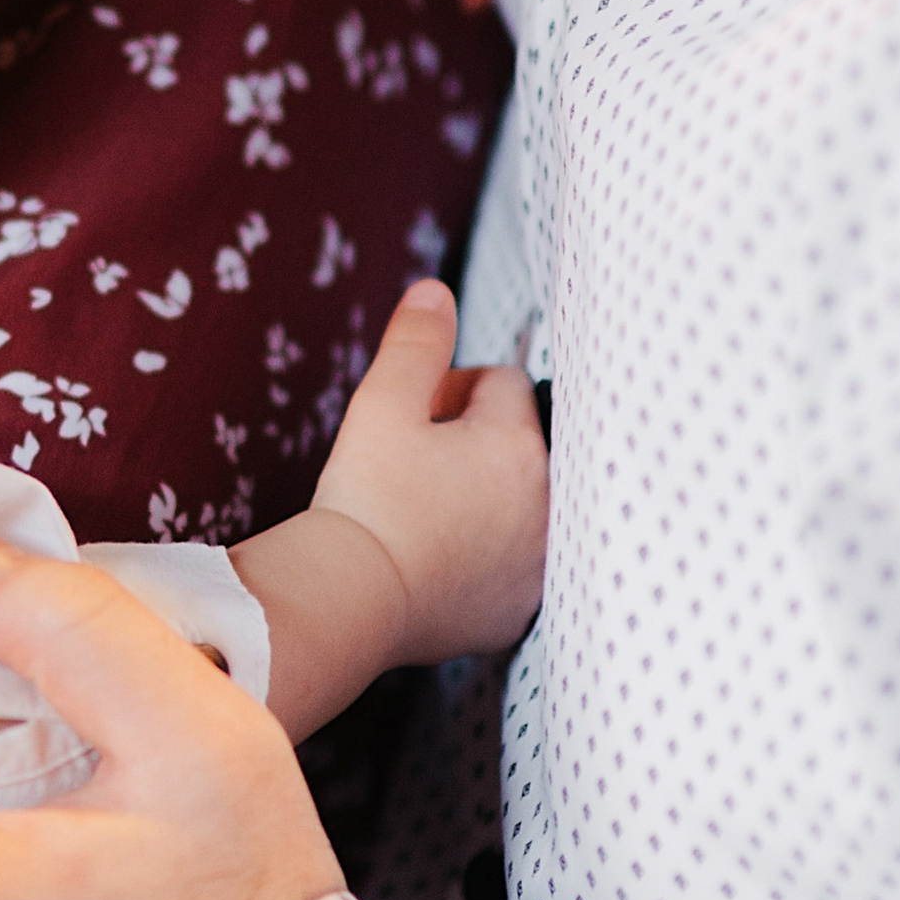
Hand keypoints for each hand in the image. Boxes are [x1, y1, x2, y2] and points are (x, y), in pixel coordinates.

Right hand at [311, 277, 547, 663]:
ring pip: (520, 502)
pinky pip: (514, 563)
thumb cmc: (365, 499)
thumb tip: (435, 291)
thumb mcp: (381, 404)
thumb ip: (415, 342)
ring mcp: (537, 562)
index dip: (450, 389)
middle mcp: (547, 503)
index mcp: (518, 445)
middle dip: (476, 440)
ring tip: (427, 509)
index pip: (503, 383)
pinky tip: (439, 559)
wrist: (351, 600)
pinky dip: (487, 555)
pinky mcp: (519, 608)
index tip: (413, 416)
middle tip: (416, 462)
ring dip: (486, 495)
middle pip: (519, 442)